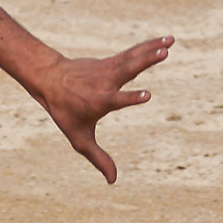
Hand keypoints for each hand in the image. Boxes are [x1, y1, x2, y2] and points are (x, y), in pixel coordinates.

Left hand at [30, 34, 171, 182]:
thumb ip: (98, 158)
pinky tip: (167, 40)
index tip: (148, 95)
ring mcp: (108, 69)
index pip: (117, 100)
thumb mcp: (79, 139)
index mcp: (98, 101)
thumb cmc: (65, 113)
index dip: (131, 98)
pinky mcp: (111, 61)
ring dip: (152, 49)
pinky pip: (133, 52)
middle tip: (164, 53)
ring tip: (171, 42)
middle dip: (145, 61)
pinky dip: (148, 45)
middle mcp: (105, 82)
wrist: (50, 80)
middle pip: (128, 70)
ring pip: (132, 57)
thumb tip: (113, 181)